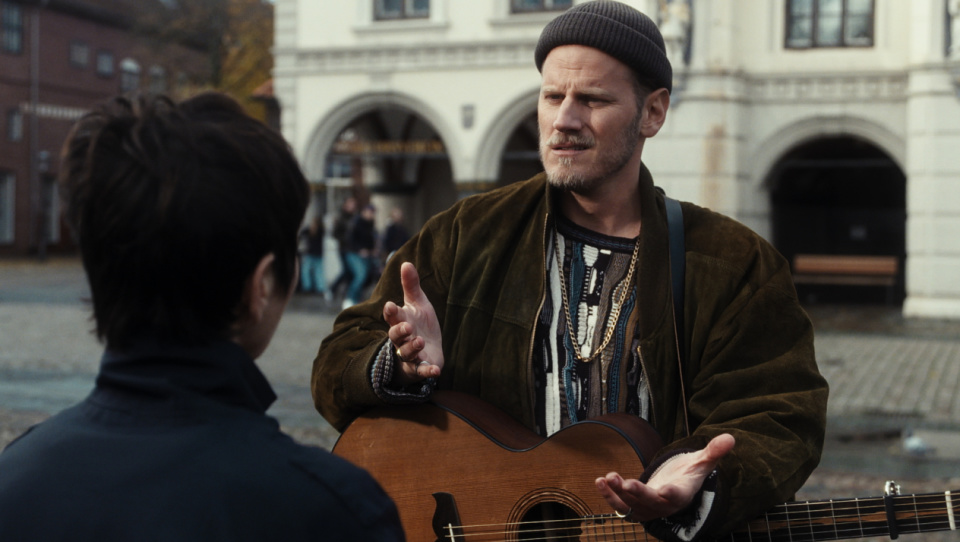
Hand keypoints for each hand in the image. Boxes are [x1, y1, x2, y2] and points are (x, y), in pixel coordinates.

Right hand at [382, 262, 443, 384]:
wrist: (426, 349)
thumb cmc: (418, 324)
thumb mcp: (417, 303)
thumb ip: (411, 286)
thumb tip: (406, 262)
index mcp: (401, 321)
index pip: (392, 316)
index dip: (391, 312)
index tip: (391, 305)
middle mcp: (402, 339)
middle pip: (396, 336)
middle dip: (400, 332)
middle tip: (407, 326)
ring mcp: (410, 355)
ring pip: (407, 353)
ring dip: (412, 348)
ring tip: (419, 342)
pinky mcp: (420, 368)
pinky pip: (422, 372)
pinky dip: (427, 372)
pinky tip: (436, 371)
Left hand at [595, 434, 734, 521]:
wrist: (674, 491)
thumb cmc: (687, 474)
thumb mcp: (701, 463)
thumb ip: (713, 452)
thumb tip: (730, 437)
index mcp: (680, 494)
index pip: (675, 496)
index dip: (670, 494)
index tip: (665, 490)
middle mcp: (661, 505)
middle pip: (649, 502)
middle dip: (637, 493)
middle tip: (626, 483)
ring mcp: (645, 509)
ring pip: (630, 505)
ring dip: (617, 493)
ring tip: (607, 478)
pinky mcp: (632, 508)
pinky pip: (618, 505)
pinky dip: (608, 495)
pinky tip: (598, 481)